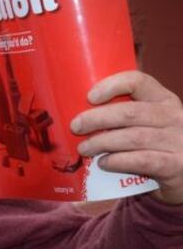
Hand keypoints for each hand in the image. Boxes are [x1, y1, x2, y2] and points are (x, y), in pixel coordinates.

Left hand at [71, 70, 182, 204]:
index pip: (139, 81)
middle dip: (97, 118)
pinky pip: (142, 160)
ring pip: (133, 137)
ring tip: (84, 148)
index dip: (112, 85)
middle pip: (130, 112)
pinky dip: (118, 161)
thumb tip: (81, 115)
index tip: (89, 97)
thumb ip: (126, 115)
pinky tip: (104, 163)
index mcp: (165, 100)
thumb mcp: (149, 123)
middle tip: (76, 127)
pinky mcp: (177, 166)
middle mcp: (175, 117)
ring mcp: (179, 142)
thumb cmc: (158, 146)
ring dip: (102, 142)